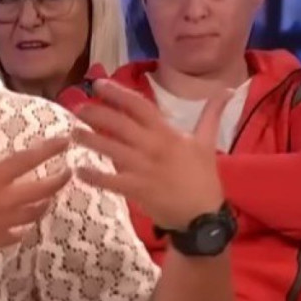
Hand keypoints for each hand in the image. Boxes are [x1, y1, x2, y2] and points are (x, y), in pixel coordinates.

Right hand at [0, 104, 71, 263]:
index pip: (28, 160)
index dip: (49, 149)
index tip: (66, 141)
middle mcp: (3, 201)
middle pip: (42, 190)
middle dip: (59, 181)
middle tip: (69, 173)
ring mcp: (2, 223)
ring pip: (34, 214)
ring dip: (44, 204)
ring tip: (50, 198)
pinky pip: (18, 234)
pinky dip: (23, 227)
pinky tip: (23, 224)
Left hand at [72, 80, 230, 230]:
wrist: (203, 215)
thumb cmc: (203, 177)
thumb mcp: (206, 142)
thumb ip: (211, 114)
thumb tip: (229, 89)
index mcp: (168, 133)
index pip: (139, 106)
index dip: (118, 93)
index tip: (98, 84)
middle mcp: (153, 147)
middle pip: (120, 124)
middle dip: (96, 113)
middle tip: (76, 107)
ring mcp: (144, 168)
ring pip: (111, 149)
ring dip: (90, 140)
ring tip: (72, 134)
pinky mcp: (137, 189)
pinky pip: (110, 181)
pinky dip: (94, 176)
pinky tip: (78, 170)